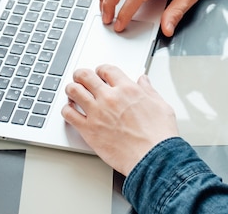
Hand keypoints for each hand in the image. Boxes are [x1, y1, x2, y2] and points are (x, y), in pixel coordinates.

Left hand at [62, 65, 178, 175]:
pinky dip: (67, 109)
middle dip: (81, 75)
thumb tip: (143, 81)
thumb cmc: (159, 136)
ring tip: (73, 92)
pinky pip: (68, 114)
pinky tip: (70, 111)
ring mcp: (97, 113)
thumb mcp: (161, 105)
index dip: (101, 70)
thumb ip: (149, 90)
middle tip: (80, 78)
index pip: (106, 70)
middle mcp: (109, 97)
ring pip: (73, 91)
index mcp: (127, 89)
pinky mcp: (88, 130)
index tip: (100, 74)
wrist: (152, 157)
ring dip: (71, 89)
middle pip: (85, 76)